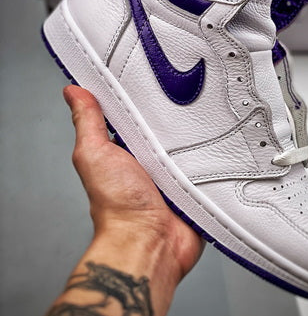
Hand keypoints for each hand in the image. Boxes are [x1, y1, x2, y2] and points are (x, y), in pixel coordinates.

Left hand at [63, 85, 203, 280]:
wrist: (149, 242)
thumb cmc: (117, 206)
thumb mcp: (95, 154)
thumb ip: (87, 122)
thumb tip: (73, 93)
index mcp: (128, 149)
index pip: (138, 113)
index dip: (145, 94)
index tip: (154, 72)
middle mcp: (153, 160)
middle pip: (171, 125)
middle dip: (180, 112)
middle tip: (189, 91)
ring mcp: (178, 173)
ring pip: (196, 143)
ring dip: (202, 135)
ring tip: (210, 116)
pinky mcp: (199, 185)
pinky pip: (214, 165)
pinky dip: (219, 157)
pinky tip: (225, 142)